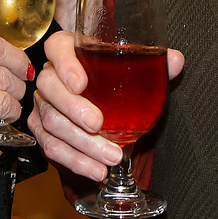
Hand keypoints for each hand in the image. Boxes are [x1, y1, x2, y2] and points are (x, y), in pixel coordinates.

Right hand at [28, 30, 184, 180]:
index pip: (57, 48)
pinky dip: (75, 161)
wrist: (94, 98)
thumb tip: (175, 60)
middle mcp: (50, 75)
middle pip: (50, 88)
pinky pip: (51, 147)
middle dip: (74, 109)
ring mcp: (43, 104)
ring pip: (51, 122)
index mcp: (67, 49)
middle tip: (99, 125)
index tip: (81, 83)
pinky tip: (97, 170)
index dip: (65, 65)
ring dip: (81, 143)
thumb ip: (151, 61)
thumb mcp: (128, 64)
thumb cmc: (110, 76)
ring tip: (111, 156)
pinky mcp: (41, 130)